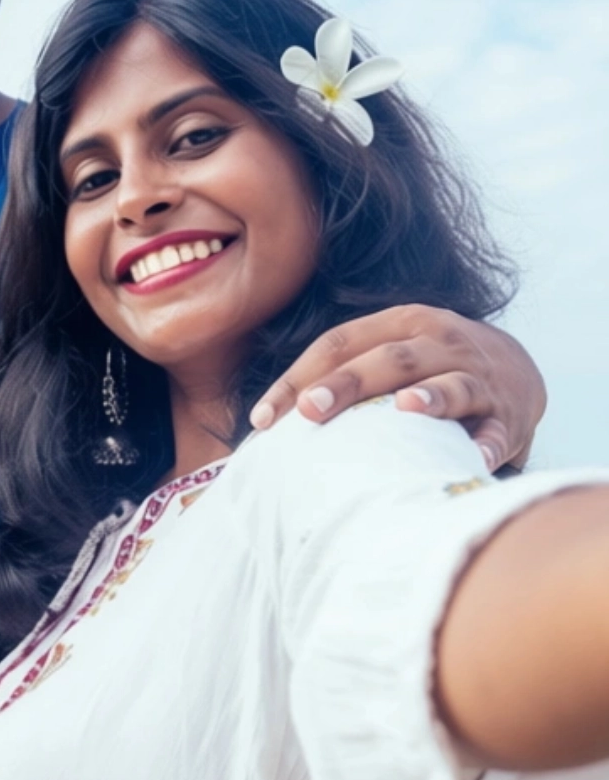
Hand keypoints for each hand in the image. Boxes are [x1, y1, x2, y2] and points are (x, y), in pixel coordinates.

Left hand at [249, 305, 544, 470]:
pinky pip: (497, 429)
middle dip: (347, 385)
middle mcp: (439, 340)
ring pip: (451, 383)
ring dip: (429, 398)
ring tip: (405, 410)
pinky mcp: (509, 413)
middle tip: (310, 411)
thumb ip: (338, 377)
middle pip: (389, 359)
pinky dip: (487, 442)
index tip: (262, 419)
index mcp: (399, 323)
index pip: (337, 344)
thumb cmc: (427, 369)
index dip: (297, 378)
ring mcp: (478, 374)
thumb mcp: (387, 355)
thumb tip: (263, 428)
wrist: (516, 370)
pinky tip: (475, 457)